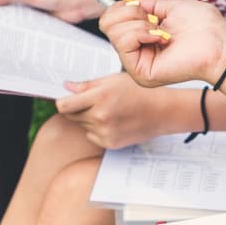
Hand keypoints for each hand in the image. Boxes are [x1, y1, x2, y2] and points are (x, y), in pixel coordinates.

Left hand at [56, 73, 174, 148]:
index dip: (63, 102)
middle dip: (78, 109)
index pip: (64, 105)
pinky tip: (114, 122)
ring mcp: (105, 132)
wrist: (162, 111)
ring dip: (89, 119)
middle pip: (71, 116)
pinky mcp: (110, 143)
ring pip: (83, 126)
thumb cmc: (139, 92)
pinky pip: (92, 136)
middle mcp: (100, 116)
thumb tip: (66, 87)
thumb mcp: (112, 80)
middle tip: (95, 103)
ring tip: (110, 111)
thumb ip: (86, 85)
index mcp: (99, 97)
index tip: (68, 100)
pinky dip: (98, 130)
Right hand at [100, 0, 225, 87]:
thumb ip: (146, 7)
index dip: (120, 7)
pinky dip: (142, 32)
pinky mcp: (140, 73)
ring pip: (113, 31)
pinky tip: (162, 38)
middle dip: (130, 13)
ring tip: (162, 31)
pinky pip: (124, 42)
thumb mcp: (169, 8)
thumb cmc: (203, 27)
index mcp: (143, 42)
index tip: (140, 5)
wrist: (219, 42)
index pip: (111, 21)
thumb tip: (127, 4)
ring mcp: (137, 66)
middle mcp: (137, 55)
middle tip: (154, 19)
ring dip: (140, 22)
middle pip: (106, 24)